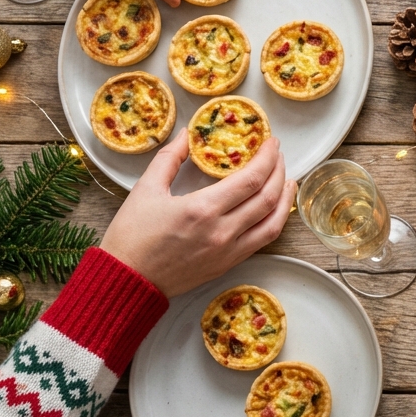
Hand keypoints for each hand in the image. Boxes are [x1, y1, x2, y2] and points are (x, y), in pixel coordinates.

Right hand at [99, 135, 295, 297]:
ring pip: (273, 222)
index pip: (251, 179)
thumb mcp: (145, 189)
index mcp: (203, 209)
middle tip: (278, 154)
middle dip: (278, 171)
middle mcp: (222, 231)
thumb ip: (169, 158)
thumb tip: (187, 134)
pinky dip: (275, 221)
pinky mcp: (228, 264)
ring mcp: (228, 251)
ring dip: (285, 199)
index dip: (267, 157)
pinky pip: (263, 241)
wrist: (127, 282)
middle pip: (267, 197)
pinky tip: (274, 209)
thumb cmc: (131, 237)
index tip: (271, 142)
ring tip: (288, 180)